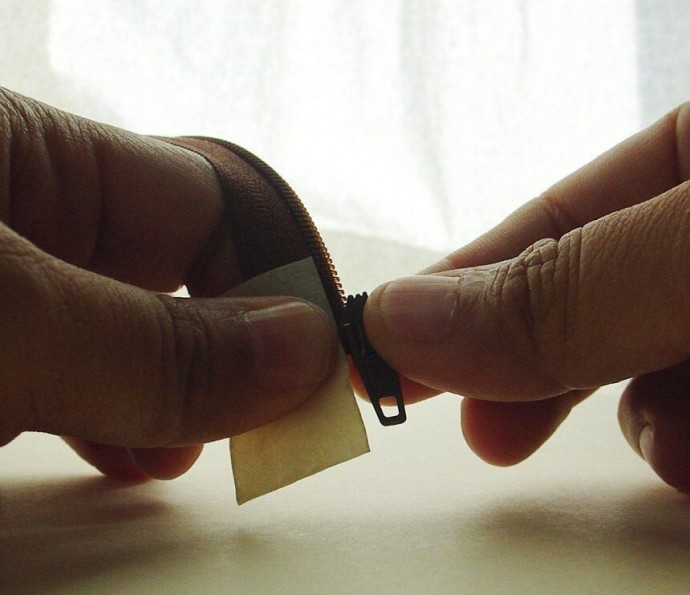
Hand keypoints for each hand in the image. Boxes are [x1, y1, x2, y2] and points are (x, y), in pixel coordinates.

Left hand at [0, 89, 336, 478]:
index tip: (319, 362)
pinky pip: (72, 383)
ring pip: (127, 336)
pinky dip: (109, 426)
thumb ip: (151, 344)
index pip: (207, 201)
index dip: (277, 278)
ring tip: (178, 457)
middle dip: (229, 350)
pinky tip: (121, 459)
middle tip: (262, 423)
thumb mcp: (1, 322)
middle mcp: (24, 216)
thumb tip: (311, 350)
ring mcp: (6, 294)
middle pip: (174, 274)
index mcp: (30, 153)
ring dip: (171, 399)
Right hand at [365, 104, 689, 491]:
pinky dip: (685, 444)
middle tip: (477, 429)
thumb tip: (403, 317)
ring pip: (647, 364)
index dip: (466, 283)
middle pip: (591, 297)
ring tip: (668, 456)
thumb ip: (567, 288)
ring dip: (637, 422)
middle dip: (534, 369)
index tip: (391, 348)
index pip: (554, 216)